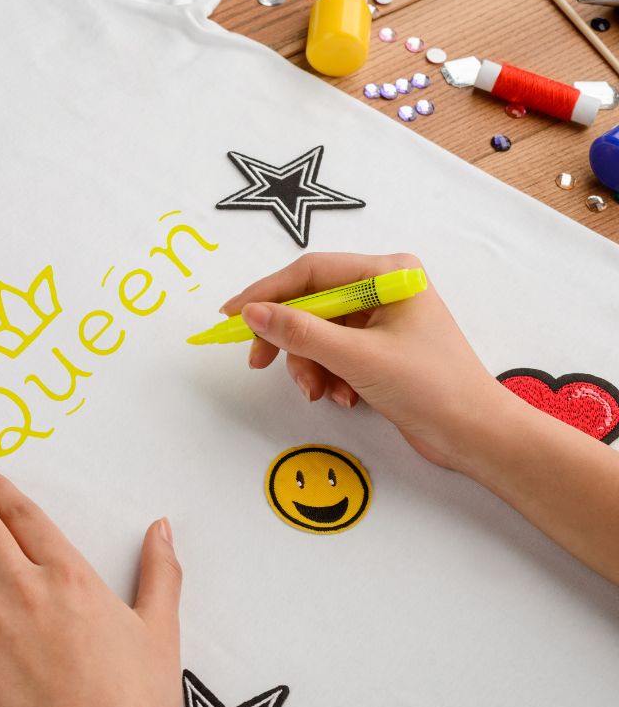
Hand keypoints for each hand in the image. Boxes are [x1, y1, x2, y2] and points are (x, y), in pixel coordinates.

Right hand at [221, 252, 507, 469]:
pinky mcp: (380, 349)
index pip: (310, 271)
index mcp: (388, 273)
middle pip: (311, 303)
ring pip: (318, 334)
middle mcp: (384, 288)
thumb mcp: (357, 357)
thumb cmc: (430, 387)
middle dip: (288, 339)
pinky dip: (329, 376)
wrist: (475, 435)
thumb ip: (300, 332)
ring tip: (321, 393)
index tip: (230, 316)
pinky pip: (334, 353)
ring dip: (311, 366)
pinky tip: (344, 398)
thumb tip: (252, 313)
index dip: (266, 293)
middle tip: (259, 363)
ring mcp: (382, 319)